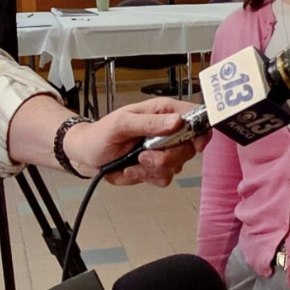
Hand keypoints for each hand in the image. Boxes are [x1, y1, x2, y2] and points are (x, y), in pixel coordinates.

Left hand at [64, 97, 203, 184]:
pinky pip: (165, 177)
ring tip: (133, 160)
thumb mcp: (122, 123)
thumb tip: (177, 121)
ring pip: (178, 165)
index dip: (202, 130)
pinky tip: (133, 169)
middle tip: (144, 154)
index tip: (196, 144)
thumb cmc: (100, 134)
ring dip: (153, 168)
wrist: (87, 155)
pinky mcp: (158, 167)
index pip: (196, 116)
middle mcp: (168, 130)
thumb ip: (149, 122)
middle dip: (167, 156)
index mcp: (163, 112)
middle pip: (190, 146)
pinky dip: (147, 176)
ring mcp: (164, 150)